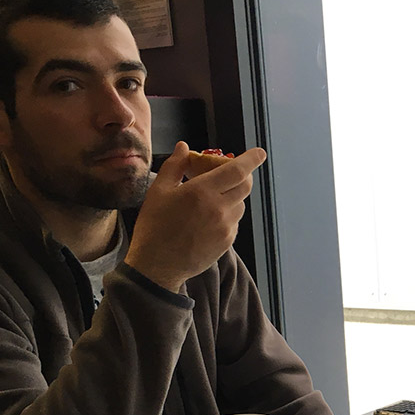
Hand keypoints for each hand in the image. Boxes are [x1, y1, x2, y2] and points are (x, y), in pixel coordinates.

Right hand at [126, 141, 265, 290]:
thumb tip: (184, 147)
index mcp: (202, 192)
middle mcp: (219, 209)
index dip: (251, 159)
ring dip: (233, 196)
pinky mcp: (227, 243)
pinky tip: (209, 218)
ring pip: (240, 204)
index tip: (260, 153)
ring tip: (212, 198)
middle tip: (229, 173)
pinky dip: (228, 214)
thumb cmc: (154, 227)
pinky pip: (235, 222)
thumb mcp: (158, 191)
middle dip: (242, 176)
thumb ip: (175, 166)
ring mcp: (226, 227)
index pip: (238, 170)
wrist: (157, 266)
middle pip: (245, 186)